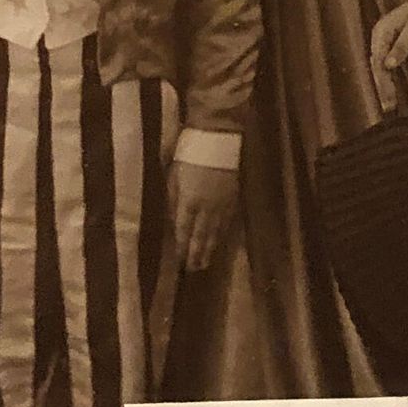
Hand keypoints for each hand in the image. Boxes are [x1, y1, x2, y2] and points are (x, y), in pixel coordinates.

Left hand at [168, 157, 236, 272]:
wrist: (218, 136)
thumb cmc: (190, 152)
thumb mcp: (174, 174)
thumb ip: (174, 198)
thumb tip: (174, 218)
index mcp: (189, 201)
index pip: (185, 230)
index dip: (183, 247)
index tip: (180, 262)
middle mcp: (207, 208)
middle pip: (201, 236)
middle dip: (197, 254)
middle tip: (195, 269)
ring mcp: (222, 203)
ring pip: (216, 231)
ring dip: (210, 248)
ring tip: (206, 262)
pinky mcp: (233, 197)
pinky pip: (227, 221)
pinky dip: (223, 234)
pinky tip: (220, 240)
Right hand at [370, 0, 407, 98]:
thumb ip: (402, 47)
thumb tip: (387, 65)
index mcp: (380, 30)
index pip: (377, 61)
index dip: (382, 81)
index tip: (388, 99)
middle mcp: (381, 35)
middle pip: (378, 64)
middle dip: (383, 86)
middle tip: (389, 107)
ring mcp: (389, 39)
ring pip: (384, 65)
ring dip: (386, 83)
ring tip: (390, 102)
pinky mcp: (399, 42)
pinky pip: (391, 62)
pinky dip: (392, 76)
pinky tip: (395, 87)